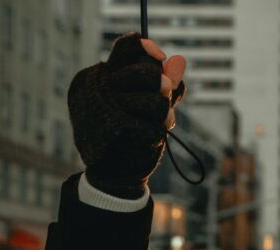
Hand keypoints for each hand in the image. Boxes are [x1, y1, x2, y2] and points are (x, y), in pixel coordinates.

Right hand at [68, 33, 187, 198]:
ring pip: (159, 100)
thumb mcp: (144, 101)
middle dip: (163, 84)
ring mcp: (109, 111)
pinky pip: (159, 123)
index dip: (146, 49)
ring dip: (164, 112)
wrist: (113, 172)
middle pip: (147, 72)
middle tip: (165, 92)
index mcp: (101, 77)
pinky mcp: (123, 132)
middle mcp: (100, 90)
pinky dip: (161, 129)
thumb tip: (180, 60)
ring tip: (159, 119)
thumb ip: (162, 80)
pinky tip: (153, 135)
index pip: (126, 48)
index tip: (159, 55)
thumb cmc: (128, 131)